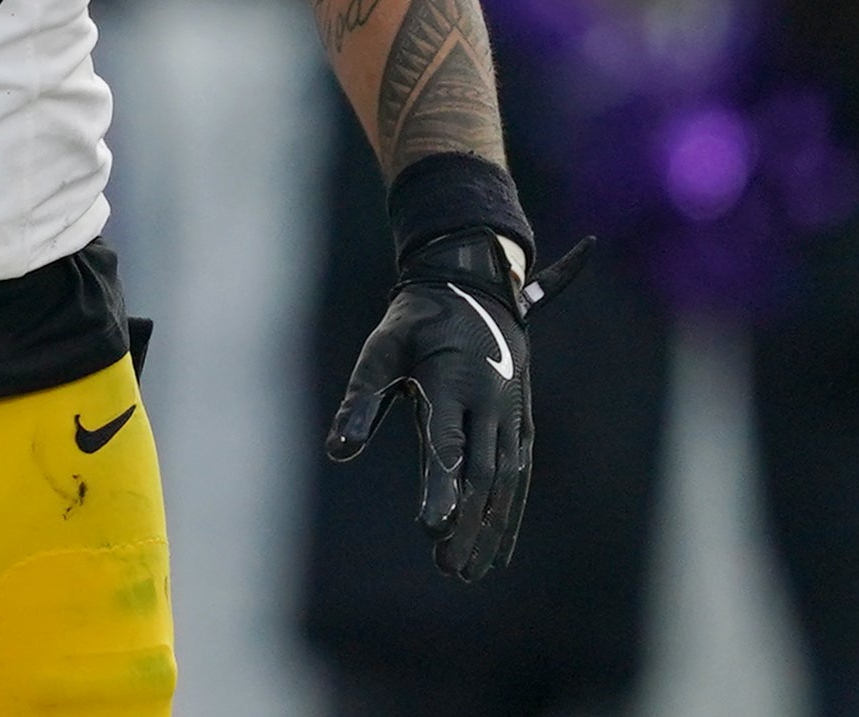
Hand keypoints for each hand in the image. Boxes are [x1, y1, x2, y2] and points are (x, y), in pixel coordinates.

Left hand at [324, 232, 581, 581]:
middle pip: (481, 473)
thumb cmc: (416, 323)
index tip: (432, 525)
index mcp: (451, 380)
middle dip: (466, 522)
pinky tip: (497, 546)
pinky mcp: (521, 421)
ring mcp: (510, 413)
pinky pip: (519, 473)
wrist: (474, 290)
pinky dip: (509, 512)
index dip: (441, 486)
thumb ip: (360, 399)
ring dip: (490, 527)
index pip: (448, 442)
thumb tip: (337, 450)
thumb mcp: (380, 350)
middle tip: (447, 567)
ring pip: (506, 480)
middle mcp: (488, 400)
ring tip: (468, 569)